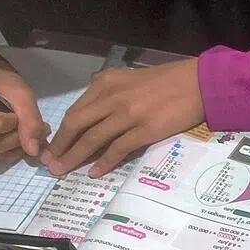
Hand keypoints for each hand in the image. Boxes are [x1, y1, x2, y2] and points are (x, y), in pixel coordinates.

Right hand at [0, 59, 47, 161]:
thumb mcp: (19, 92)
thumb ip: (30, 120)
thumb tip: (33, 152)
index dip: (14, 123)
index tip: (19, 113)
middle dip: (17, 141)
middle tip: (31, 130)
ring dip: (13, 149)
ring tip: (24, 134)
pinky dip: (4, 151)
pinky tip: (13, 139)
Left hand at [43, 58, 203, 177]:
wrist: (198, 83)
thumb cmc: (167, 81)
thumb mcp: (130, 77)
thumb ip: (110, 91)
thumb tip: (92, 108)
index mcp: (106, 82)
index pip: (76, 110)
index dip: (61, 131)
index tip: (52, 146)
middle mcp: (112, 96)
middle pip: (76, 124)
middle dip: (60, 146)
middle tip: (50, 163)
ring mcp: (127, 114)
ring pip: (92, 138)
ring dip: (74, 157)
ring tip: (62, 171)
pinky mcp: (144, 129)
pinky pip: (117, 149)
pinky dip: (103, 162)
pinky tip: (94, 173)